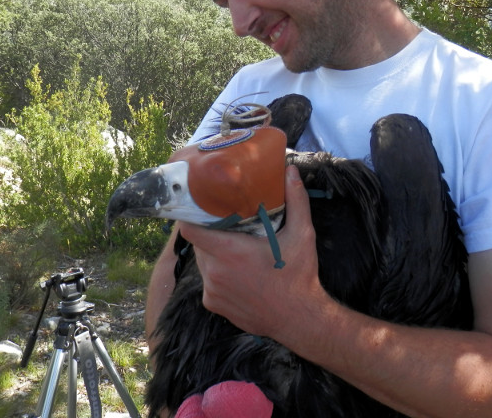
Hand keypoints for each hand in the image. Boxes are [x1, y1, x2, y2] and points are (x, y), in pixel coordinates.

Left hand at [178, 165, 329, 338]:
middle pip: (198, 243)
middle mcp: (214, 272)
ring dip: (214, 254)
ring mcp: (212, 291)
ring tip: (236, 249)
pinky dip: (218, 274)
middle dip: (209, 233)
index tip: (202, 207)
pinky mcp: (213, 304)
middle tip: (228, 226)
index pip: (189, 230)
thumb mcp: (302, 235)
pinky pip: (208, 282)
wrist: (299, 319)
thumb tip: (290, 172)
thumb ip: (296, 201)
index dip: (191, 216)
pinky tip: (239, 273)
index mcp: (230, 252)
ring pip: (203, 262)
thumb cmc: (299, 276)